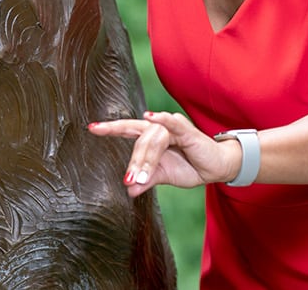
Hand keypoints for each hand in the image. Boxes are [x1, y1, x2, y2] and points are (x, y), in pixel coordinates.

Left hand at [88, 112, 241, 196]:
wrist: (216, 168)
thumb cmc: (190, 166)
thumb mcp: (164, 176)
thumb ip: (146, 180)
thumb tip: (128, 191)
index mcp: (152, 137)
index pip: (128, 130)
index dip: (110, 128)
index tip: (91, 128)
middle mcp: (159, 129)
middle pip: (140, 142)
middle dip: (134, 163)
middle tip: (129, 181)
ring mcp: (173, 128)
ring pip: (153, 140)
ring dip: (146, 160)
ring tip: (141, 178)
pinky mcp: (188, 131)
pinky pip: (173, 124)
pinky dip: (162, 119)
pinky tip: (151, 116)